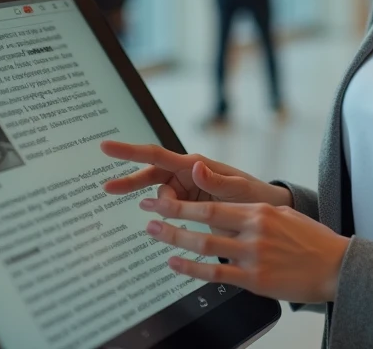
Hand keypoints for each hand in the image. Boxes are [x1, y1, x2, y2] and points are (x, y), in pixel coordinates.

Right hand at [100, 141, 292, 212]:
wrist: (265, 214)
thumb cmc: (254, 196)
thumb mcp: (237, 189)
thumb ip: (215, 179)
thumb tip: (195, 165)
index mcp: (194, 165)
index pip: (156, 156)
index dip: (129, 152)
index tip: (107, 147)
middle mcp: (186, 174)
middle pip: (150, 176)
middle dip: (130, 182)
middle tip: (108, 189)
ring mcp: (186, 190)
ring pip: (158, 197)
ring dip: (154, 207)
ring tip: (154, 219)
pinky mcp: (187, 205)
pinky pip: (167, 208)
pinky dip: (161, 215)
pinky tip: (158, 225)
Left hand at [139, 197, 349, 303]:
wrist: (336, 266)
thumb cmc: (311, 241)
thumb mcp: (283, 215)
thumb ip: (255, 213)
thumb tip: (231, 210)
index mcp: (259, 211)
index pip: (213, 204)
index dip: (183, 203)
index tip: (161, 199)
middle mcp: (253, 230)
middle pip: (203, 220)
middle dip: (172, 215)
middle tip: (149, 212)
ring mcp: (253, 255)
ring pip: (205, 246)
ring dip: (176, 240)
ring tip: (155, 234)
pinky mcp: (254, 279)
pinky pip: (216, 274)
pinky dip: (191, 269)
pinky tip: (175, 265)